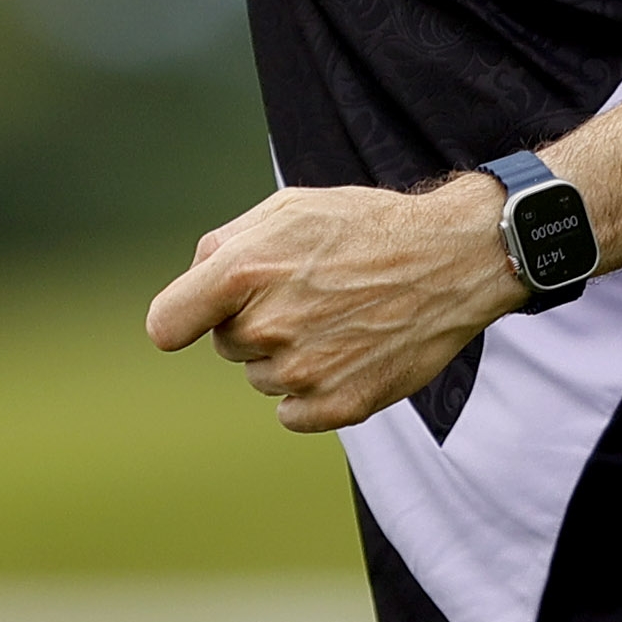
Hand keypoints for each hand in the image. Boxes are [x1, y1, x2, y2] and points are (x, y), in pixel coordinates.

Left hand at [145, 175, 527, 432]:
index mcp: (243, 272)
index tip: (195, 319)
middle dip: (252, 322)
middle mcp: (267, 326)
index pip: (168, 324)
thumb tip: (193, 283)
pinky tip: (347, 353)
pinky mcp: (338, 406)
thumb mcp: (289, 208)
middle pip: (225, 346)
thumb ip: (226, 244)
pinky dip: (312, 392)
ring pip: (262, 378)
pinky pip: (291, 413)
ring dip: (287, 355)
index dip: (181, 320)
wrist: (453, 259)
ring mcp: (303, 372)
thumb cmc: (366, 227)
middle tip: (308, 294)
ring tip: (337, 318)